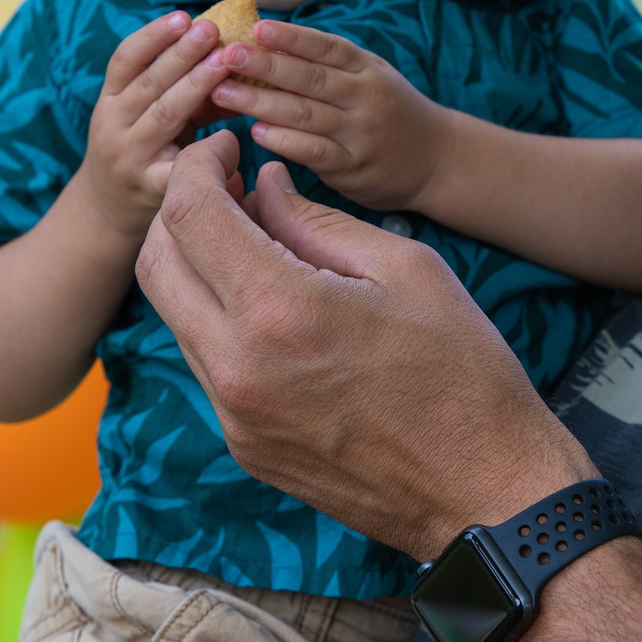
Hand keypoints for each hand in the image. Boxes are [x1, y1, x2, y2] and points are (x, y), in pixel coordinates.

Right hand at [73, 12, 230, 240]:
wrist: (106, 211)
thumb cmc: (138, 148)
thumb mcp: (141, 114)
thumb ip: (173, 85)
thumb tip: (224, 50)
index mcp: (110, 100)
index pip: (125, 60)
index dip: (153, 36)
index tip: (183, 15)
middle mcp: (114, 126)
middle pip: (148, 84)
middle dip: (181, 54)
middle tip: (213, 29)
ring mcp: (131, 158)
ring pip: (164, 116)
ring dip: (195, 86)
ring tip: (223, 62)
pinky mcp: (150, 189)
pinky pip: (180, 166)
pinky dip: (207, 150)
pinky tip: (232, 139)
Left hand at [135, 132, 591, 556]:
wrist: (484, 492)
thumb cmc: (464, 373)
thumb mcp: (405, 269)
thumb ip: (317, 221)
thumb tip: (262, 185)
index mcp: (279, 309)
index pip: (189, 214)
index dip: (197, 166)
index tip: (225, 149)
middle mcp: (238, 365)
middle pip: (157, 263)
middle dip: (180, 209)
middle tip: (229, 186)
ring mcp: (235, 414)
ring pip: (174, 315)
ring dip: (197, 265)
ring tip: (255, 241)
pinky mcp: (244, 445)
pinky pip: (206, 364)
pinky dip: (220, 318)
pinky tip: (271, 304)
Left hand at [206, 22, 447, 212]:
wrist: (436, 158)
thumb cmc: (389, 110)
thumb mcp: (370, 76)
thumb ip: (329, 63)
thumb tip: (266, 39)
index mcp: (367, 68)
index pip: (326, 47)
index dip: (291, 37)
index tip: (256, 28)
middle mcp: (365, 97)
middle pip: (309, 78)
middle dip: (264, 66)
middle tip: (226, 56)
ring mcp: (359, 133)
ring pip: (305, 114)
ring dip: (260, 103)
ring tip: (223, 93)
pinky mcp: (353, 167)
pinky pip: (313, 151)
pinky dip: (283, 140)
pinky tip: (255, 132)